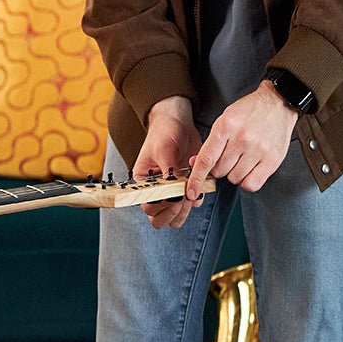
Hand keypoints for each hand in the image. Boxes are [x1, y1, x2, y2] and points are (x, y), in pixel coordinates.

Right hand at [134, 96, 202, 229]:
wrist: (178, 122)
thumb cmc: (165, 133)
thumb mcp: (164, 151)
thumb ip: (169, 174)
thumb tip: (176, 194)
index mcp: (143, 182)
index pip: (148, 206)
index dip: (162, 205)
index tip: (175, 194)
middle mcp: (157, 190)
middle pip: (160, 219)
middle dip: (173, 212)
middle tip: (183, 197)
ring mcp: (173, 191)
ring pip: (176, 217)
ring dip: (186, 209)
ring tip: (192, 190)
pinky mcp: (188, 187)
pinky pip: (194, 203)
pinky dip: (198, 196)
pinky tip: (199, 180)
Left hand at [187, 80, 297, 197]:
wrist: (276, 104)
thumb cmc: (249, 112)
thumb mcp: (224, 120)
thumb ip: (211, 143)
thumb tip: (195, 164)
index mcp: (226, 126)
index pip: (206, 159)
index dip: (196, 178)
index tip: (191, 191)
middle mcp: (242, 138)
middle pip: (220, 171)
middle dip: (220, 167)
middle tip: (229, 155)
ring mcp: (258, 150)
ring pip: (234, 179)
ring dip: (234, 173)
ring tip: (243, 157)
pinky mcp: (272, 160)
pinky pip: (251, 184)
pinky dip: (247, 181)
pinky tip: (250, 169)